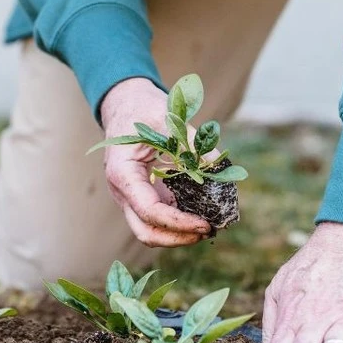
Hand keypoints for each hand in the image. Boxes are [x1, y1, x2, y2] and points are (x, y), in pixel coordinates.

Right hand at [98, 78, 211, 246]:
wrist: (125, 105)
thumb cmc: (143, 109)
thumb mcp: (169, 121)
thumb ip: (193, 144)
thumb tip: (220, 168)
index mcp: (123, 173)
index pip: (149, 211)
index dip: (179, 223)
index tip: (206, 224)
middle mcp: (122, 191)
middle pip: (145, 231)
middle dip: (178, 238)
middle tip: (208, 231)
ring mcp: (130, 197)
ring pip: (150, 230)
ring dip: (178, 235)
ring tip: (209, 226)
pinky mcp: (141, 196)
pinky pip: (158, 218)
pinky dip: (178, 223)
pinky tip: (201, 216)